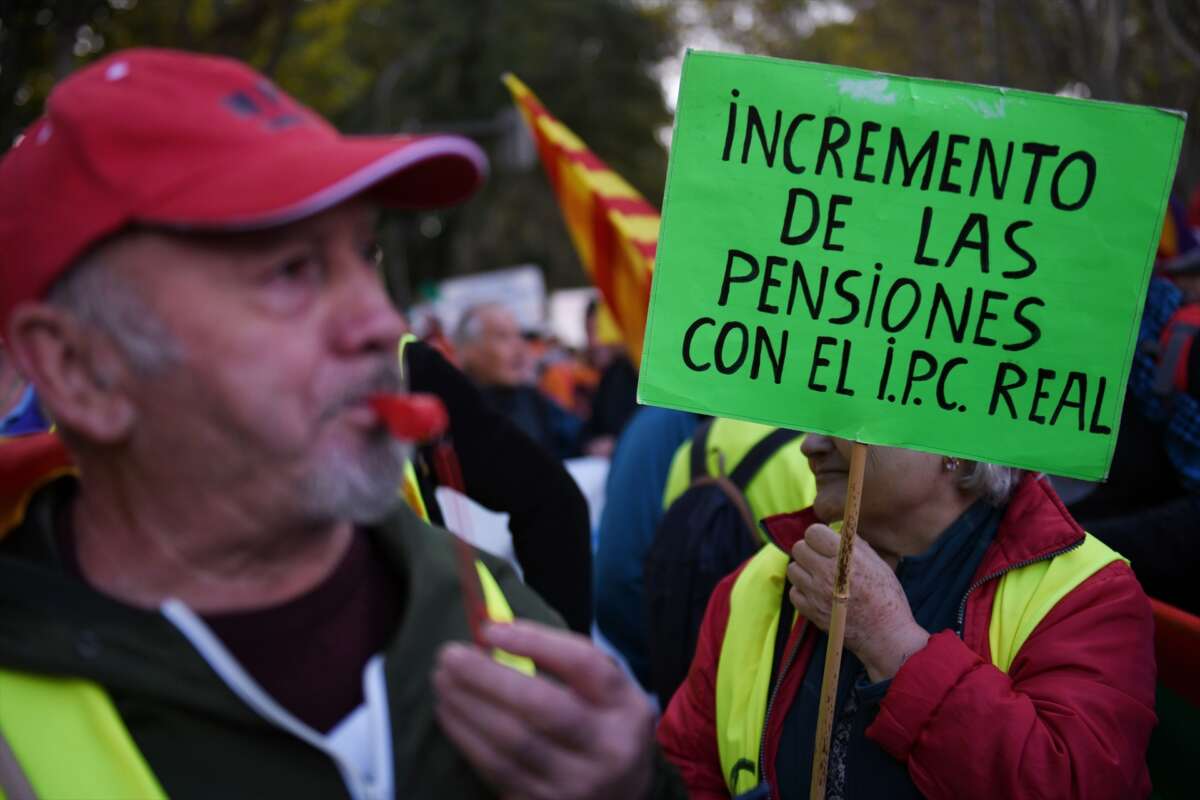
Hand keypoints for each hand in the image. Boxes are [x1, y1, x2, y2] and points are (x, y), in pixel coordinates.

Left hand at [433, 621, 655, 799]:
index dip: (535, 642)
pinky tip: (451, 714)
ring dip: (468, 708)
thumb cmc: (600, 726)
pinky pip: (498, 770)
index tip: (490, 629)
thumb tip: (494, 633)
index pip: (583, 665)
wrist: (619, 795)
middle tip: (450, 655)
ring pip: (513, 743)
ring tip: (443, 681)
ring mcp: (576, 784)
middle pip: (543, 707)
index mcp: (626, 707)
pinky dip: (468, 739)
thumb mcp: (602, 690)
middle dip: (489, 678)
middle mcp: (607, 749)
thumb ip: (559, 658)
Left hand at [788, 524, 929, 681]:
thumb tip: (837, 531)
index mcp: (844, 559)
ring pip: (792, 569)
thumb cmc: (887, 598)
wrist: (886, 635)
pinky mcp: (810, 612)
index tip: (825, 542)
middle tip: (822, 558)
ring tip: (820, 577)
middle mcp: (826, 574)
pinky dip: (802, 591)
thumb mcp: (878, 563)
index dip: (819, 535)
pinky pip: (794, 592)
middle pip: (798, 549)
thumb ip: (855, 545)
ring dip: (804, 570)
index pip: (813, 533)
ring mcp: (815, 594)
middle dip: (810, 550)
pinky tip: (817, 593)